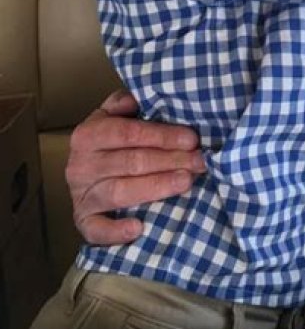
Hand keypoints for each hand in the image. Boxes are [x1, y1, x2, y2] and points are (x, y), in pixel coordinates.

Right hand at [67, 89, 205, 244]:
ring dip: (156, 187)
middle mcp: (81, 165)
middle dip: (169, 161)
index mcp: (88, 135)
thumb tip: (139, 97)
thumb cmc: (111, 142)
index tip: (192, 139)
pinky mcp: (83, 221)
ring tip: (186, 182)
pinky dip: (115, 231)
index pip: (128, 133)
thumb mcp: (113, 116)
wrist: (86, 174)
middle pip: (130, 162)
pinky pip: (96, 229)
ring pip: (120, 192)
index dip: (162, 136)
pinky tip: (139, 228)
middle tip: (199, 162)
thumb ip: (124, 104)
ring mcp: (81, 194)